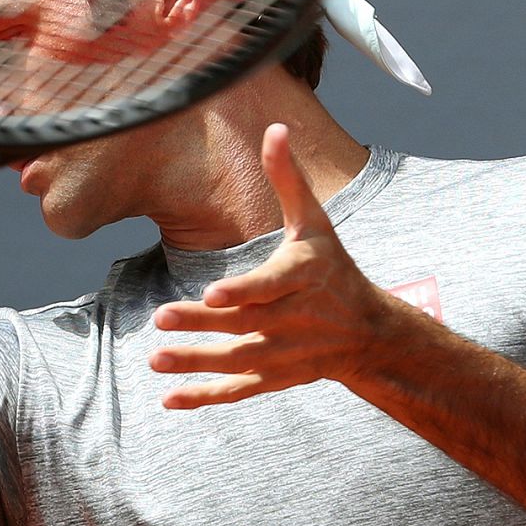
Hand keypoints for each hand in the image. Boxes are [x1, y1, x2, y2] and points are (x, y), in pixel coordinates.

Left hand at [149, 123, 391, 408]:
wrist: (370, 333)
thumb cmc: (333, 268)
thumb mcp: (316, 223)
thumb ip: (289, 179)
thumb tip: (274, 127)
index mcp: (303, 278)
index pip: (272, 286)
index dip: (245, 290)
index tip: (214, 292)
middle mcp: (295, 319)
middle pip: (246, 325)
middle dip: (204, 324)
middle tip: (160, 317)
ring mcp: (286, 354)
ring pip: (239, 361)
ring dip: (197, 363)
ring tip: (155, 357)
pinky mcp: (277, 378)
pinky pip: (240, 392)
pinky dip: (207, 398)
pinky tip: (170, 399)